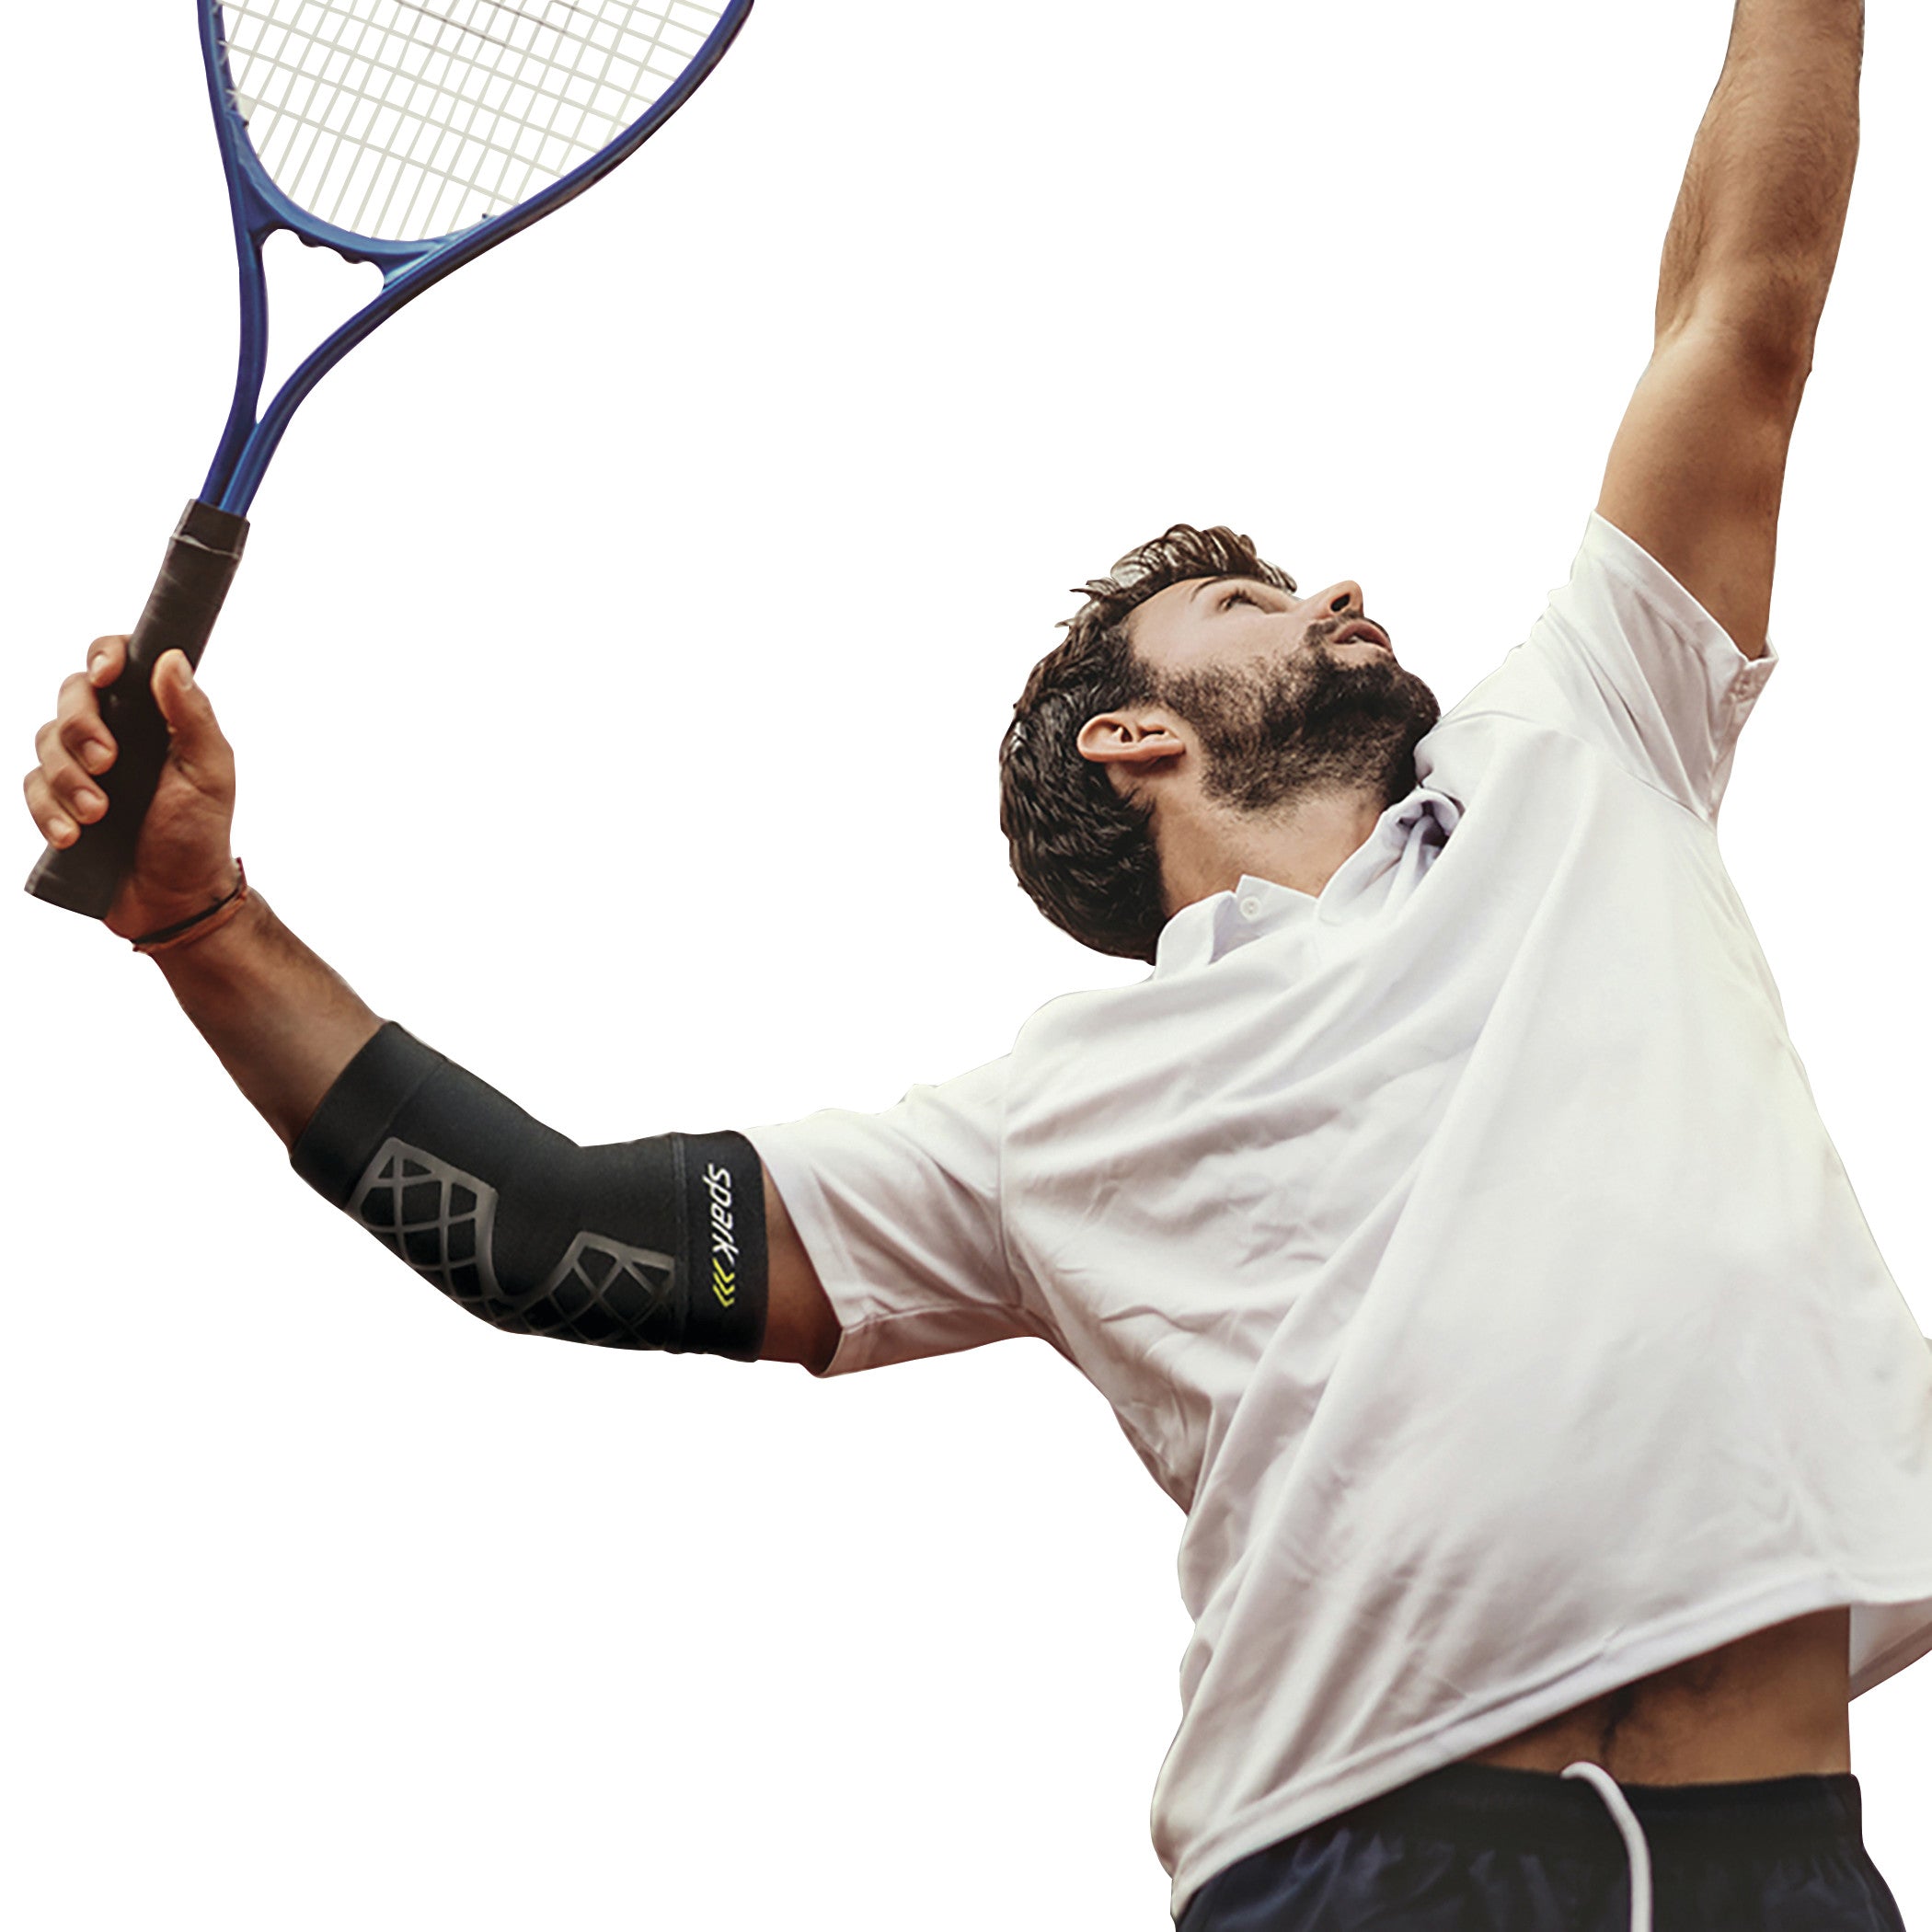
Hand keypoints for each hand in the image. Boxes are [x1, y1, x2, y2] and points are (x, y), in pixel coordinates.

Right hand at [24, 638, 238, 939]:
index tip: (108, 674)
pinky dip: (49, 811)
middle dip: (82, 727)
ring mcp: (81, 766)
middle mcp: (114, 732)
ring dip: (70, 780)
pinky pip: (32, 788)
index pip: (118, 662)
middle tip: (108, 764)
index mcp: (153, 717)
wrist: (174, 899)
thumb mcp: (209, 772)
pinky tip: (74, 836)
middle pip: (71, 695)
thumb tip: (171, 658)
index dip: (105, 655)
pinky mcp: (58, 801)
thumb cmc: (199, 832)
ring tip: (101, 815)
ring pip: (45, 742)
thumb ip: (192, 715)